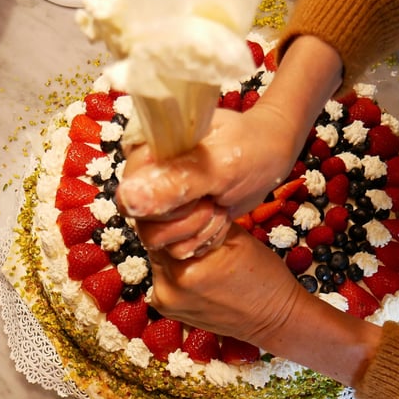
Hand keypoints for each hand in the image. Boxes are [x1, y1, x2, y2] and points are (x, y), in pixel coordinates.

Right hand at [118, 106, 295, 258]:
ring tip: (218, 207)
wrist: (269, 155)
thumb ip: (175, 182)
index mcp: (146, 153)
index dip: (165, 206)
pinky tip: (218, 218)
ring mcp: (159, 201)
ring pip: (158, 240)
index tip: (199, 193)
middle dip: (187, 219)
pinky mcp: (174, 221)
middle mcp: (144, 178)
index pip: (129, 198)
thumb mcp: (219, 165)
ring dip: (198, 231)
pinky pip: (176, 248)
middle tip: (214, 198)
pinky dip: (204, 239)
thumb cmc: (248, 149)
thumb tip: (129, 200)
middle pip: (144, 223)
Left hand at [148, 225, 380, 385]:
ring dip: (169, 248)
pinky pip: (162, 277)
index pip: (158, 225)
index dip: (169, 211)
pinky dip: (172, 267)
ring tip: (193, 244)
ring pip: (157, 259)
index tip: (180, 203)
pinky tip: (193, 264)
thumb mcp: (235, 235)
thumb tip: (180, 202)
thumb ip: (201, 220)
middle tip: (188, 221)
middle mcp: (167, 287)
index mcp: (185, 267)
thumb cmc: (263, 274)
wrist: (275, 319)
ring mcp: (165, 302)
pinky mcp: (167, 310)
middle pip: (153, 243)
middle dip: (168, 229)